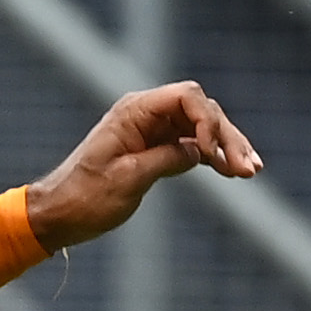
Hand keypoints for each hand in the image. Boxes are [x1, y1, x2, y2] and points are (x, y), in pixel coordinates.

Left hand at [22, 82, 262, 250]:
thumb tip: (198, 152)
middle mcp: (145, 114)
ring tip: (250, 171)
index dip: (207, 121)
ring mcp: (153, 130)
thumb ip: (165, 159)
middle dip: (226, 136)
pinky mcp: (156, 148)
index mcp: (133, 111)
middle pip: (201, 111)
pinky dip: (213, 157)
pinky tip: (233, 171)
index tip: (210, 153)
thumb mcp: (128, 179)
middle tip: (248, 168)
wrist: (60, 214)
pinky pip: (192, 145)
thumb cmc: (85, 197)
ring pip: (201, 128)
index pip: (186, 96)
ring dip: (227, 147)